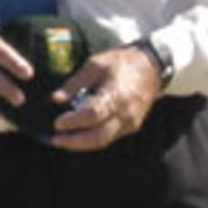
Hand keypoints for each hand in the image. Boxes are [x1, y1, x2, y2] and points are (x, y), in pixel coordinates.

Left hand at [48, 44, 162, 151]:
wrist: (151, 68)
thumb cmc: (122, 63)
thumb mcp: (96, 64)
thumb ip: (76, 83)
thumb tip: (56, 99)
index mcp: (116, 95)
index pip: (92, 114)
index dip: (73, 121)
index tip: (57, 124)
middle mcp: (125, 113)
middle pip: (98, 137)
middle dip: (74, 142)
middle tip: (56, 140)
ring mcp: (130, 122)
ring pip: (103, 141)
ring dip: (81, 144)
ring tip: (63, 141)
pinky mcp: (131, 126)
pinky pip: (109, 137)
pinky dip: (92, 139)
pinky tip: (79, 135)